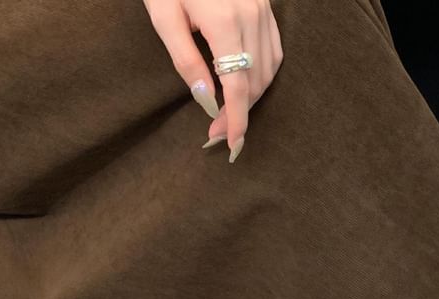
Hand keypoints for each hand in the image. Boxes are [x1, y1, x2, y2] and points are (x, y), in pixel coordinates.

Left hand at [142, 0, 282, 162]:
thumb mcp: (164, 16)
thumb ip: (185, 60)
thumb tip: (206, 100)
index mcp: (225, 22)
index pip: (237, 87)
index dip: (236, 120)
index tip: (231, 144)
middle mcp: (252, 17)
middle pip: (255, 82)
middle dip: (240, 113)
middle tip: (218, 132)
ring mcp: (263, 11)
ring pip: (268, 70)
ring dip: (251, 97)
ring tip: (230, 112)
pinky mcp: (266, 7)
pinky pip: (273, 52)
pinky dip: (262, 74)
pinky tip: (245, 84)